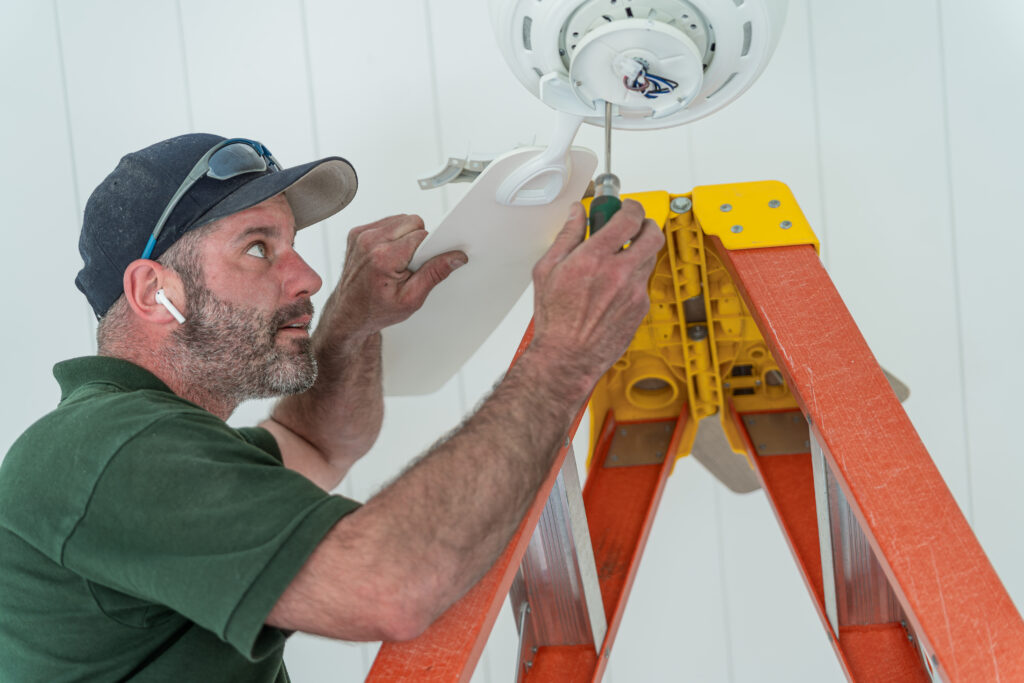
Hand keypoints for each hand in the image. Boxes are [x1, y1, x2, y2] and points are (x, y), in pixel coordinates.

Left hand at [320, 214, 466, 338]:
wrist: (349, 314)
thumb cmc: (377, 310)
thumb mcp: (412, 299)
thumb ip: (435, 273)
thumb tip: (456, 256)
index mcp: (383, 257)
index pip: (422, 235)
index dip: (429, 250)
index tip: (425, 263)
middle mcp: (369, 241)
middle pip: (412, 222)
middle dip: (418, 241)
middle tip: (410, 265)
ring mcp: (360, 235)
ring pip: (400, 219)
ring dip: (405, 237)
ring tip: (399, 261)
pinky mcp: (356, 233)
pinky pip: (387, 223)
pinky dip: (393, 236)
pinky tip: (389, 255)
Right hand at [527, 200, 663, 398]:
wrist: (568, 357)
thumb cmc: (555, 320)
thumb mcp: (547, 270)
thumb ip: (566, 237)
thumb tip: (576, 215)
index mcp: (594, 259)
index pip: (629, 218)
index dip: (631, 207)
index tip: (625, 207)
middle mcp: (620, 273)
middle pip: (653, 235)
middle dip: (646, 224)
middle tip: (634, 226)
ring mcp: (635, 292)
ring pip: (651, 258)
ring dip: (639, 251)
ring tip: (619, 257)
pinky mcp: (641, 308)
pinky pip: (644, 283)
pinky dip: (633, 278)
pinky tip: (615, 286)